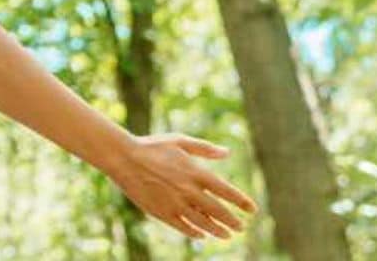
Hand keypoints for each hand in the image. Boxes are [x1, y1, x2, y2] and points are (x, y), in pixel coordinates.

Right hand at [105, 133, 257, 241]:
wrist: (123, 158)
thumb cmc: (152, 146)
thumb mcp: (180, 141)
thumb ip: (205, 148)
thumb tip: (227, 153)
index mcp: (195, 172)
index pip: (226, 192)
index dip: (242, 202)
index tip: (252, 210)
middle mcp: (188, 191)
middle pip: (218, 212)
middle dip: (232, 221)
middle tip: (241, 227)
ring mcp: (175, 204)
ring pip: (203, 223)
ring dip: (217, 231)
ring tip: (227, 235)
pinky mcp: (161, 213)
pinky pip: (183, 227)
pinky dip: (195, 233)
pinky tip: (202, 235)